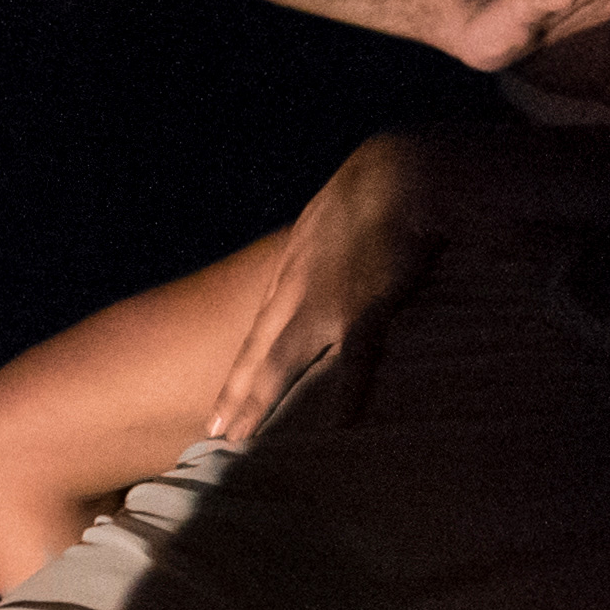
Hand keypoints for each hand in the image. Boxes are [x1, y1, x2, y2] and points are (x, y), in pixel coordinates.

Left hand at [207, 138, 432, 446]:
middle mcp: (296, 291)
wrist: (396, 174)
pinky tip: (343, 423)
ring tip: (240, 435)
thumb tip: (322, 285)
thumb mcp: (327, 228)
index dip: (236, 374)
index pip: (256, 335)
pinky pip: (357, 356)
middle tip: (212, 434)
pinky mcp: (365, 304)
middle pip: (255, 353)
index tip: (219, 408)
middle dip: (234, 396)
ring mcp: (325, 301)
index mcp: (291, 274)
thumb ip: (318, 262)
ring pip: (280, 359)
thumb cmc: (372, 197)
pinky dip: (349, 390)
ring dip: (258, 398)